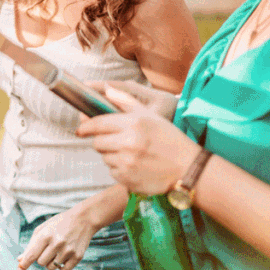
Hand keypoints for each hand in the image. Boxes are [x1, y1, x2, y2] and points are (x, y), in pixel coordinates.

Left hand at [17, 206, 98, 269]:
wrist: (83, 219)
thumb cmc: (60, 224)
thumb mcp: (43, 229)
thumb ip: (31, 245)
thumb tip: (20, 260)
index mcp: (46, 234)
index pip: (32, 255)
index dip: (25, 264)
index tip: (20, 269)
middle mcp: (57, 243)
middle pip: (41, 262)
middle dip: (41, 258)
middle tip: (48, 248)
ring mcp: (68, 251)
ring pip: (51, 267)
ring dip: (51, 262)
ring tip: (57, 250)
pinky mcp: (78, 256)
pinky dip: (61, 266)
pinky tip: (64, 256)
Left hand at [76, 86, 198, 195]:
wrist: (188, 168)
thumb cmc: (169, 139)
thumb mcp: (151, 115)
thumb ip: (126, 101)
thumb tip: (106, 90)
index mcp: (134, 124)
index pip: (98, 124)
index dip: (86, 126)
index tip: (81, 129)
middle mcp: (128, 143)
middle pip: (97, 142)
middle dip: (102, 141)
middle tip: (116, 141)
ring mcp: (127, 163)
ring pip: (104, 158)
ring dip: (112, 155)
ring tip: (131, 154)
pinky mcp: (127, 179)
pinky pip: (112, 172)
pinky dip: (119, 168)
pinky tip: (135, 165)